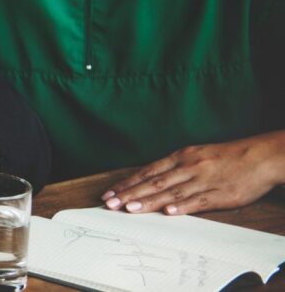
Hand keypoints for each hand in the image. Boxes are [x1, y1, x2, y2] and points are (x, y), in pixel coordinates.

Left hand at [103, 130, 284, 214]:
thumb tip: (151, 181)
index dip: (127, 183)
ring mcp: (204, 181)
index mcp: (181, 157)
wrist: (259, 157)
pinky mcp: (221, 194)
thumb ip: (174, 168)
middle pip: (155, 182)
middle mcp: (188, 167)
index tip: (110, 193)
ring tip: (131, 208)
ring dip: (150, 201)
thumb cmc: (226, 157)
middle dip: (130, 193)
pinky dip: (183, 207)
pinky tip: (169, 213)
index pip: (148, 171)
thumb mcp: (196, 155)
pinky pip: (199, 201)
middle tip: (110, 203)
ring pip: (172, 193)